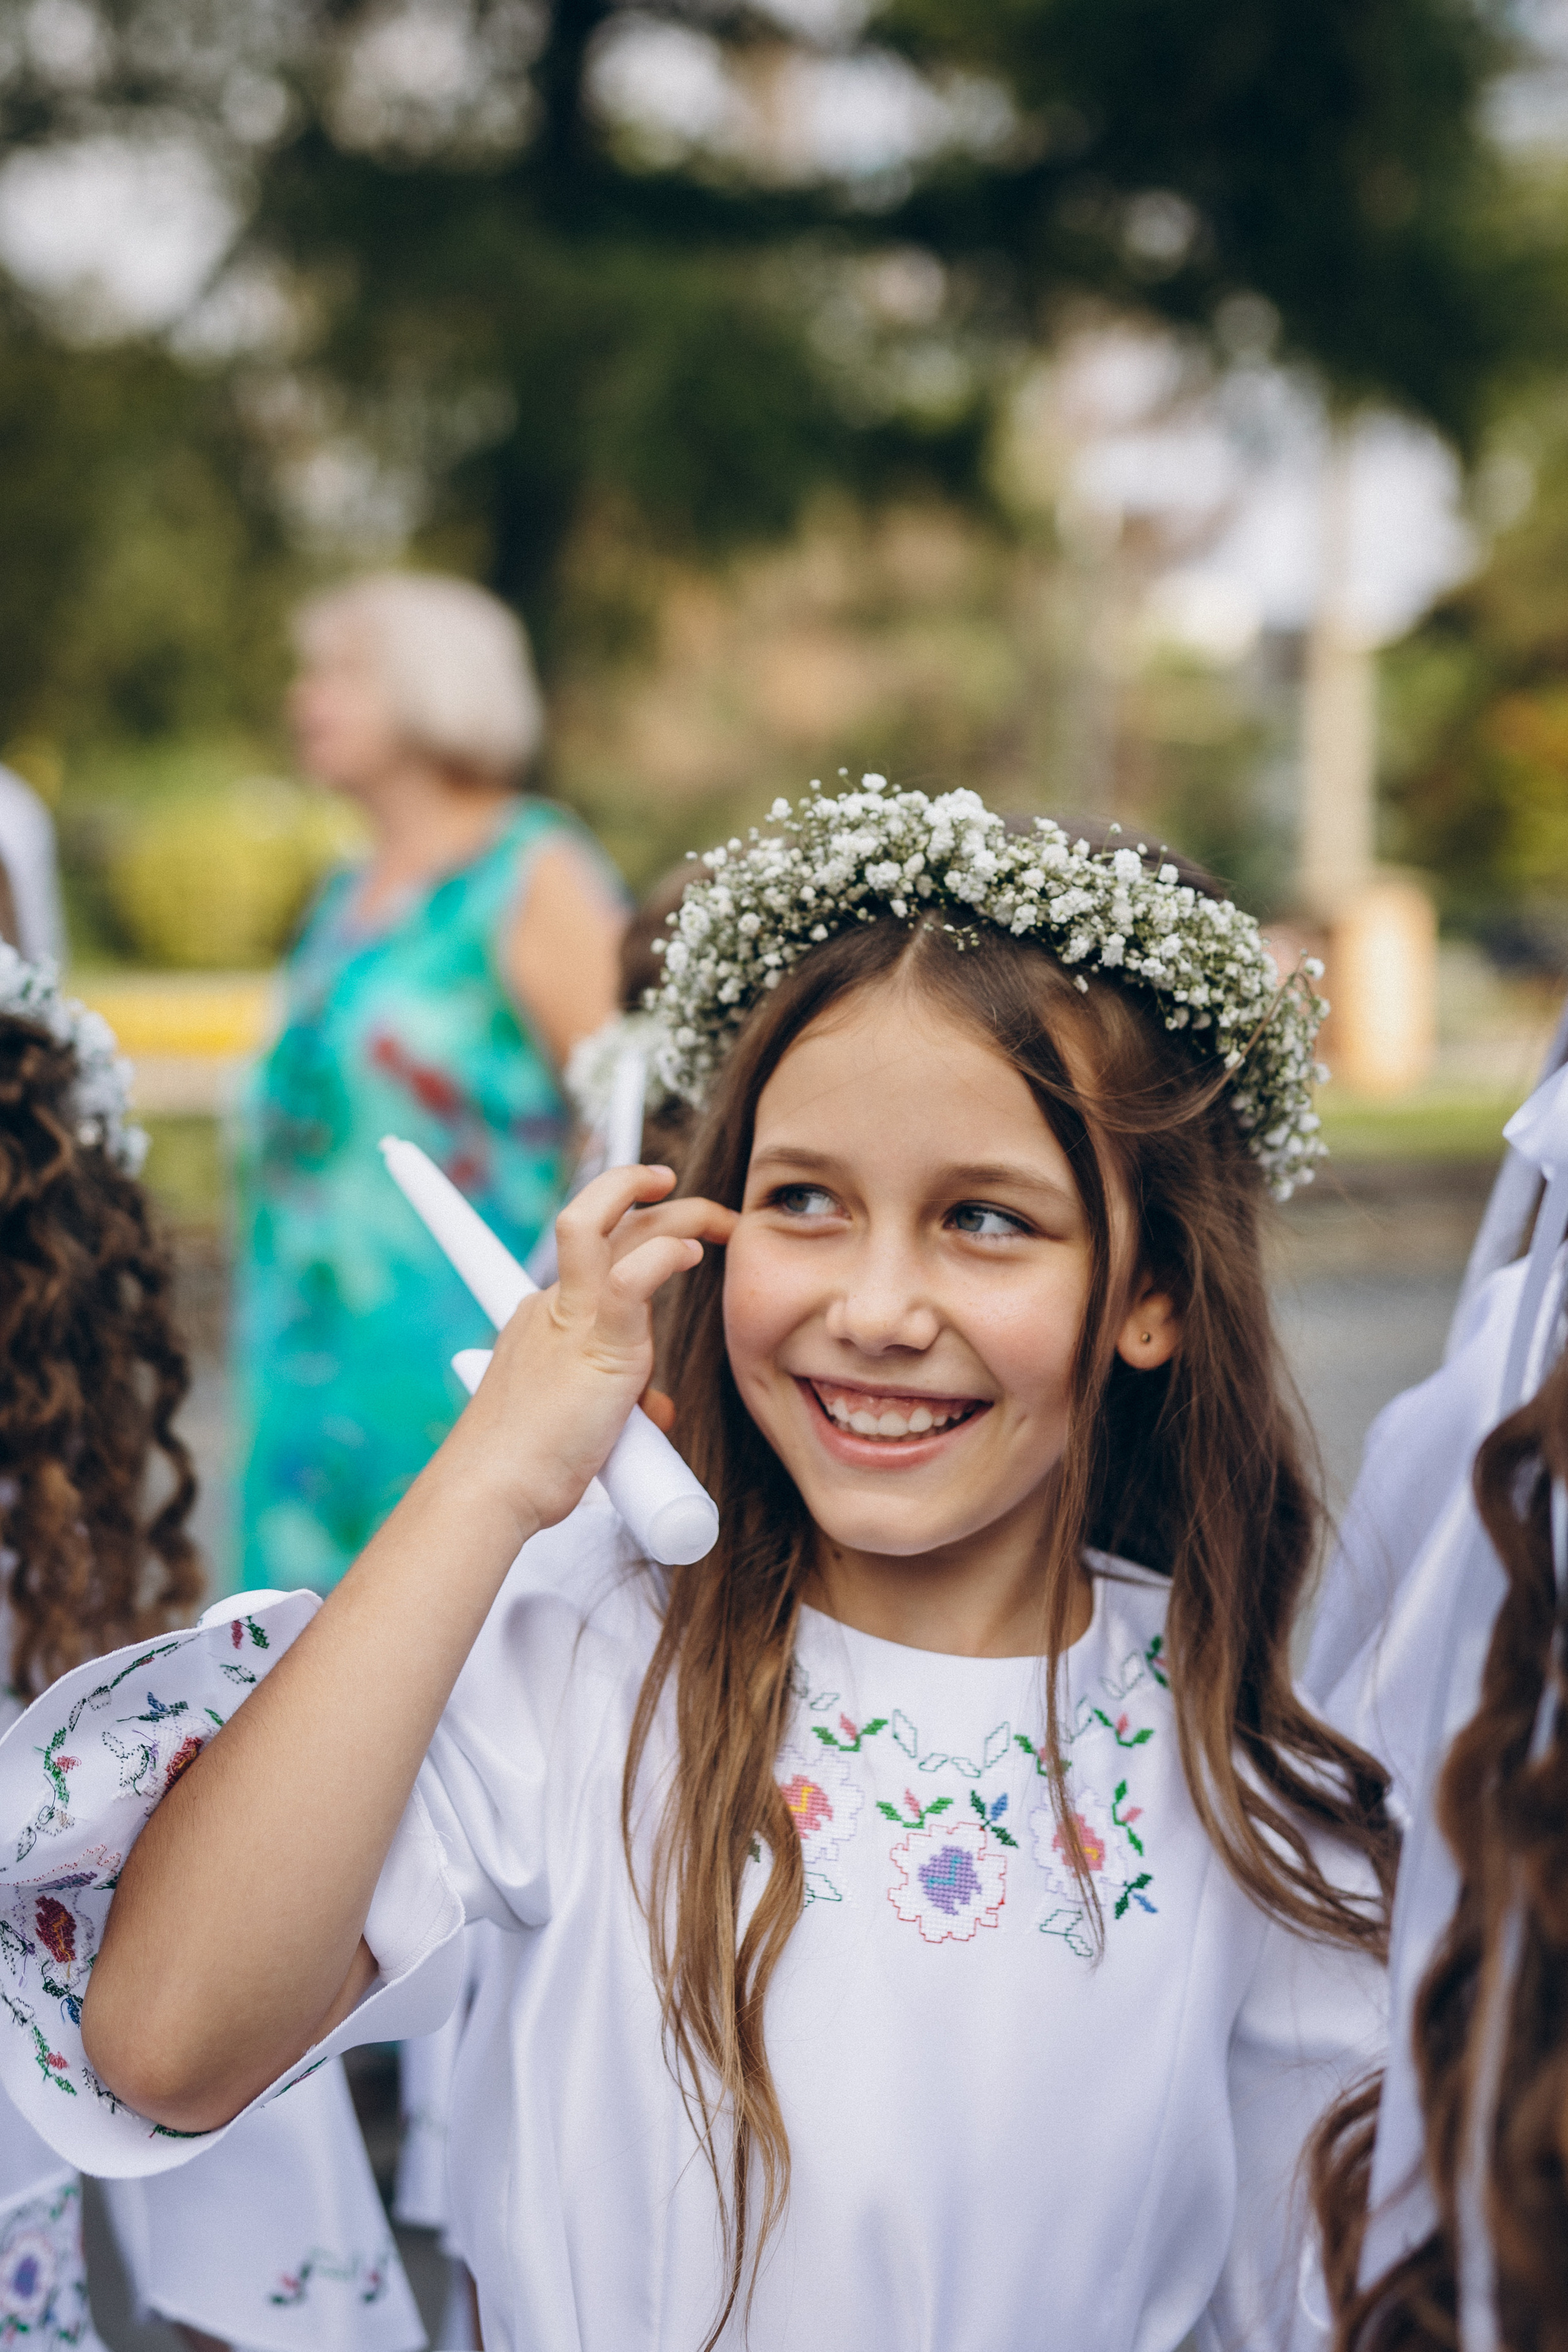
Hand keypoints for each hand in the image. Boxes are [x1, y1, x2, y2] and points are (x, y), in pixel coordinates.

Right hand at [445, 1166, 734, 1538]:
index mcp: (547, 1316)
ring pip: (607, 1225)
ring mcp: (572, 1319)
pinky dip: (666, 1256)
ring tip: (721, 1221)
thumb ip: (624, 1402)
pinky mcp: (597, 1344)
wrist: (492, 1490)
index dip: (624, 1219)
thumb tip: (657, 1409)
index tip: (671, 1231)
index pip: (587, 1248)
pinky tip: (693, 1255)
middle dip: (649, 1195)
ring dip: (673, 1211)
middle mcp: (554, 1304)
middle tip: (712, 1216)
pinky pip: (630, 1279)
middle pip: (602, 1221)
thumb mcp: (583, 1418)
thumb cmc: (530, 1467)